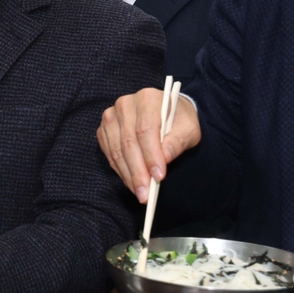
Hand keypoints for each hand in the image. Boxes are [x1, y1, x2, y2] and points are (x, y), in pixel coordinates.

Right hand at [97, 88, 201, 202]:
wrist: (167, 112)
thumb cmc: (179, 120)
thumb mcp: (189, 129)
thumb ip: (177, 142)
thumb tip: (163, 159)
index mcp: (147, 98)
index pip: (145, 130)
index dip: (151, 155)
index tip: (159, 177)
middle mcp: (125, 104)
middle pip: (128, 143)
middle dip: (137, 171)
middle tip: (146, 194)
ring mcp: (111, 116)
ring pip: (116, 150)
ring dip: (128, 175)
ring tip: (140, 193)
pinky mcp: (104, 129)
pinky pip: (109, 153)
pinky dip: (120, 170)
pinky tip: (131, 181)